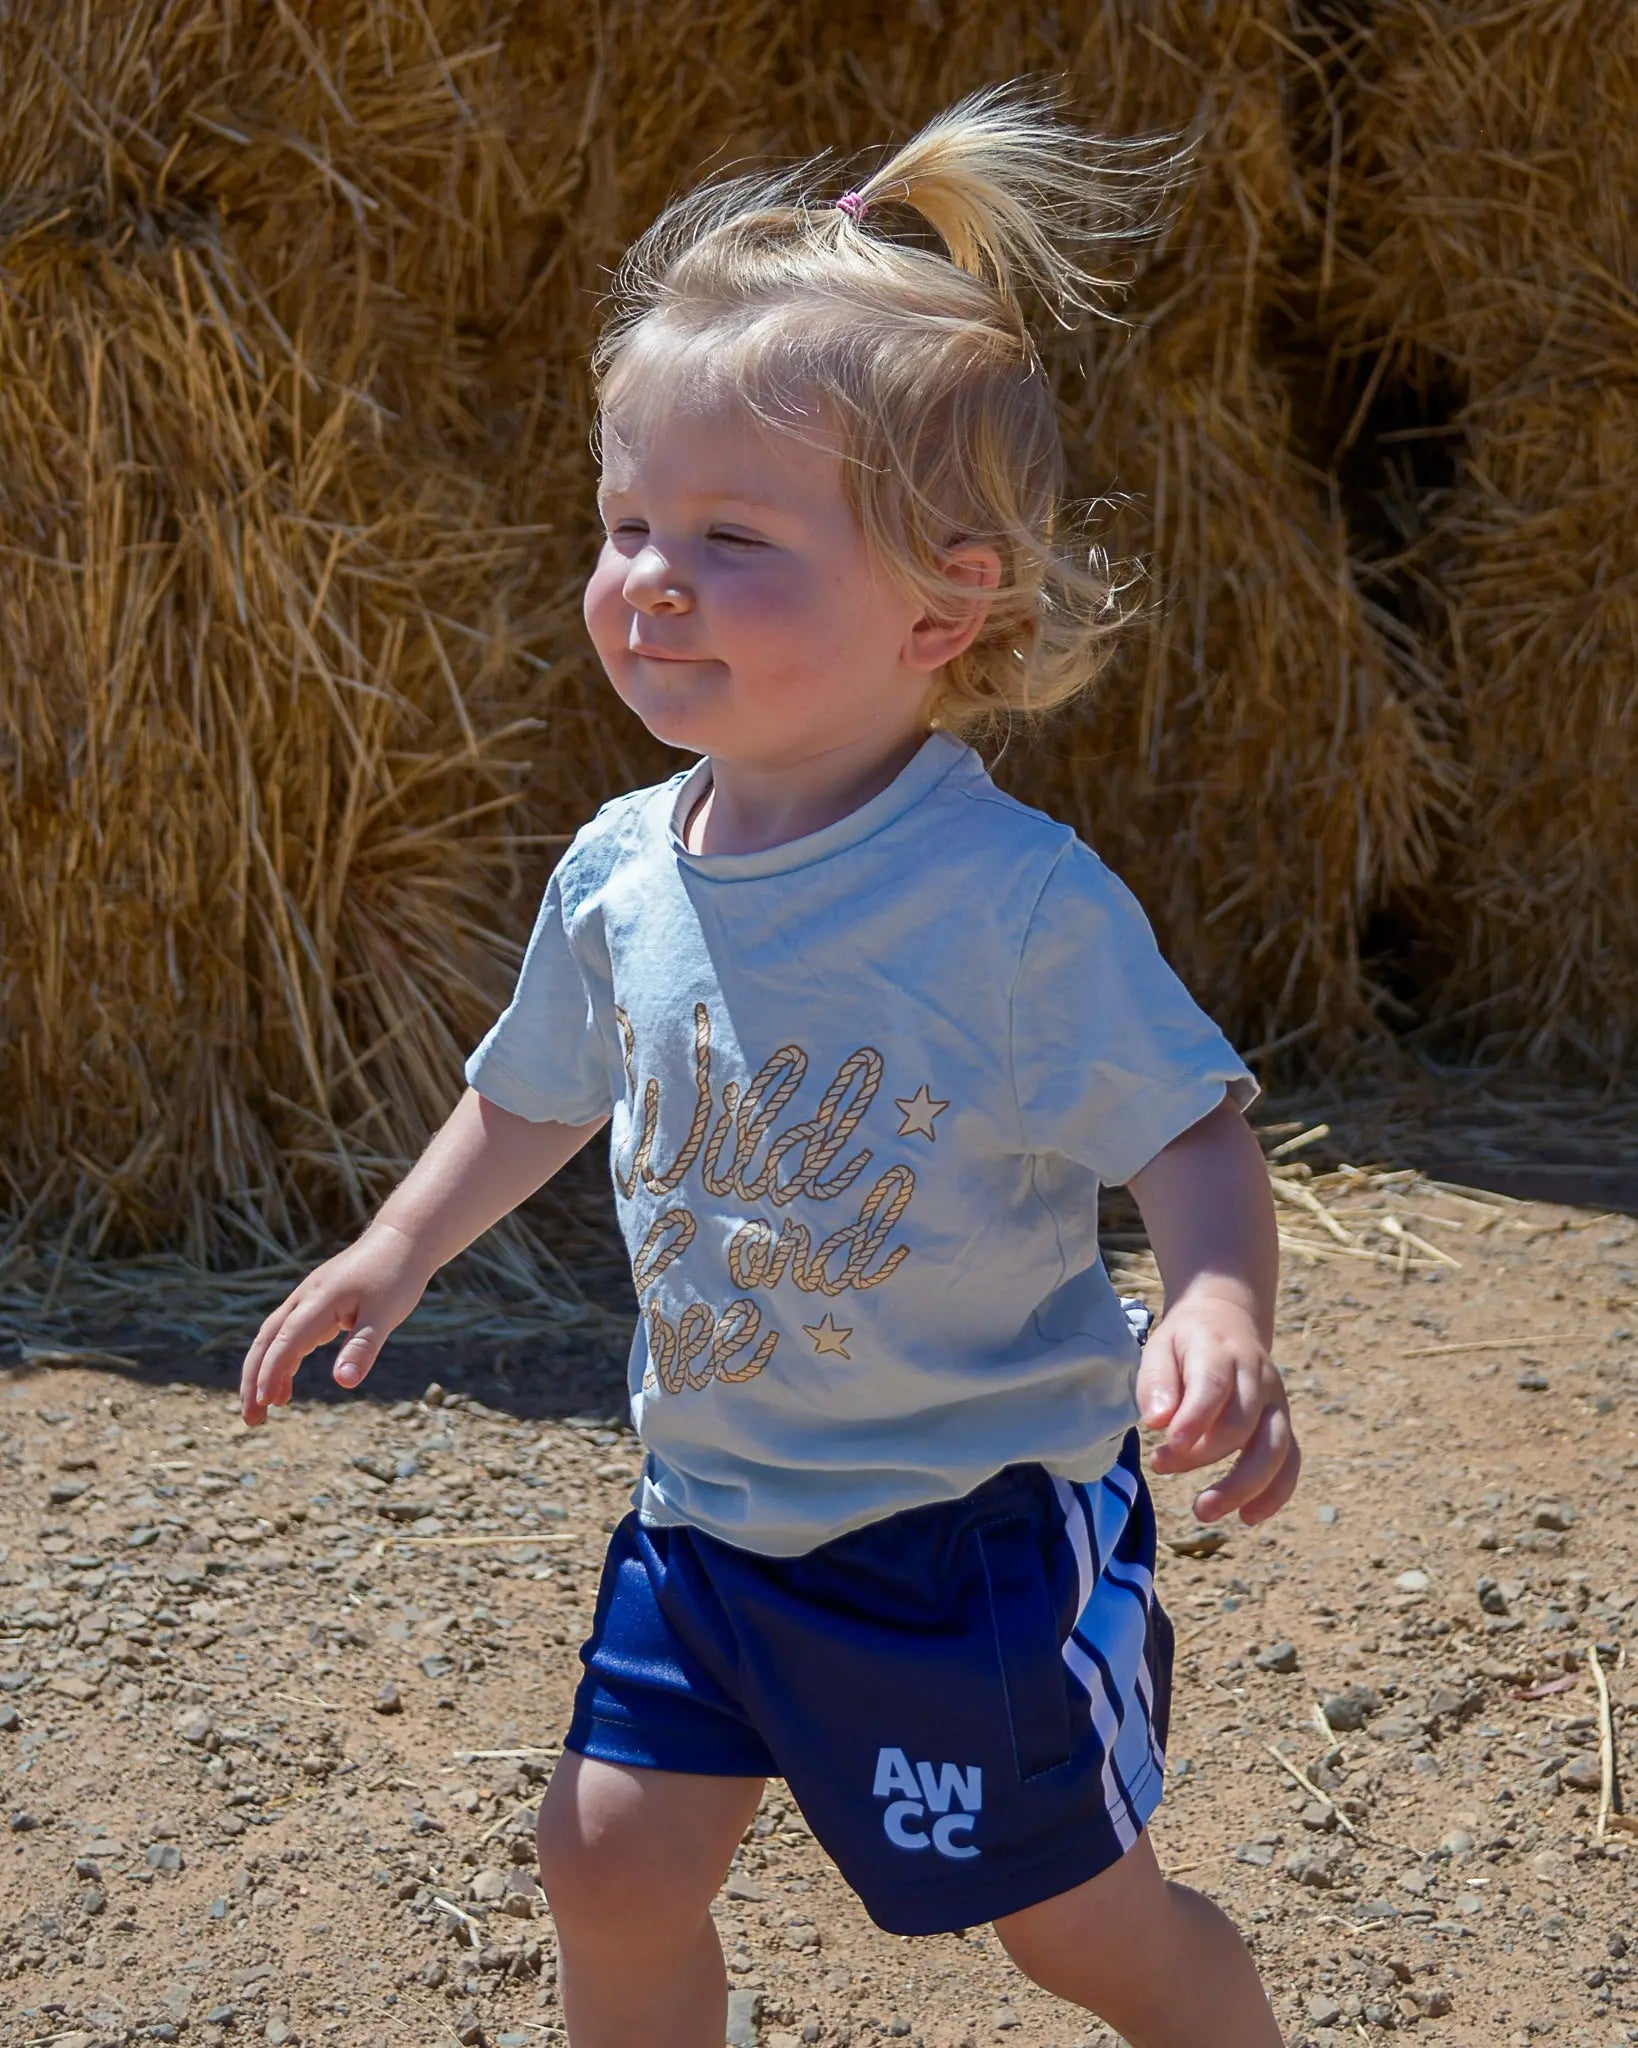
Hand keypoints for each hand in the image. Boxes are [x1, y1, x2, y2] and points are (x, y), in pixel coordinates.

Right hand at [239, 1223, 432, 1426]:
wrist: (401, 1240)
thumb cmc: (396, 1277)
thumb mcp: (385, 1315)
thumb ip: (362, 1348)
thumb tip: (343, 1383)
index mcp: (319, 1301)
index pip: (286, 1342)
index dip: (271, 1373)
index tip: (264, 1403)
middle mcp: (305, 1299)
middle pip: (267, 1341)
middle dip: (253, 1380)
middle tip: (251, 1419)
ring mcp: (307, 1300)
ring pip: (272, 1338)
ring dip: (262, 1372)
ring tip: (263, 1409)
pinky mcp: (315, 1304)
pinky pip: (288, 1335)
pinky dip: (281, 1361)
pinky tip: (285, 1386)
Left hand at [1133, 1294, 1299, 1524]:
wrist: (1227, 1321)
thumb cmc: (1186, 1342)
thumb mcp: (1161, 1346)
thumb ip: (1156, 1381)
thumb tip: (1157, 1421)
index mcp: (1221, 1351)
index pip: (1213, 1384)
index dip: (1194, 1418)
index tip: (1168, 1445)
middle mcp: (1257, 1377)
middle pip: (1243, 1423)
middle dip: (1202, 1454)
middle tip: (1160, 1466)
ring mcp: (1276, 1402)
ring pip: (1276, 1449)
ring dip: (1242, 1486)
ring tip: (1203, 1511)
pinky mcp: (1284, 1424)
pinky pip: (1291, 1462)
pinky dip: (1276, 1493)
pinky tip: (1248, 1516)